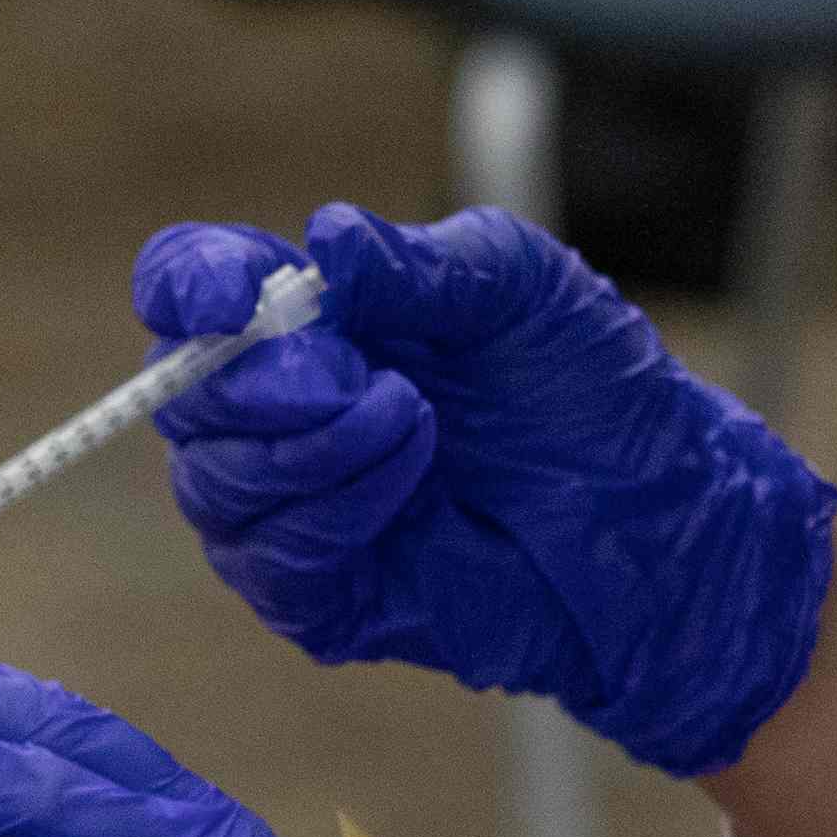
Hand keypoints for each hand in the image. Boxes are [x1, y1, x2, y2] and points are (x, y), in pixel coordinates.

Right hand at [140, 205, 836, 777]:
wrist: (655, 510)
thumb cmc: (586, 385)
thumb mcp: (517, 287)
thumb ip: (416, 264)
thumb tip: (325, 241)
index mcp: (306, 317)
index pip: (186, 289)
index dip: (187, 287)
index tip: (232, 297)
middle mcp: (277, 410)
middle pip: (181, 394)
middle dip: (262, 380)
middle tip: (366, 374)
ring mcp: (290, 507)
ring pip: (213, 484)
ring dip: (312, 447)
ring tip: (415, 420)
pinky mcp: (319, 596)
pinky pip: (266, 562)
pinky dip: (333, 514)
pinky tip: (412, 485)